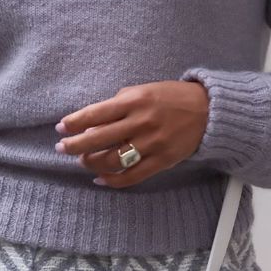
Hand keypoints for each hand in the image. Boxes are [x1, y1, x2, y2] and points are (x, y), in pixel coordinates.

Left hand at [54, 80, 209, 187]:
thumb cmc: (171, 97)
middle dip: (75, 146)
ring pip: (113, 160)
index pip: (95, 113)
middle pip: (99, 139)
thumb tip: (92, 122)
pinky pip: (132, 176)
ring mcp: (152, 143)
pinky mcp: (162, 161)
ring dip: (92, 163)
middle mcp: (141, 122)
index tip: (61, 128)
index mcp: (134, 101)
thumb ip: (119, 104)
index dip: (74, 123)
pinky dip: (113, 180)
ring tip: (83, 161)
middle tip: (62, 148)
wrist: (209, 111)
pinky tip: (100, 179)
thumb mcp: (143, 90)